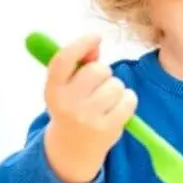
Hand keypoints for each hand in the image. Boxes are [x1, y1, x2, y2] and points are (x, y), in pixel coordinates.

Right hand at [42, 34, 137, 182]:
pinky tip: (119, 107)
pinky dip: (129, 100)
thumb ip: (79, 63)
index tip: (96, 36)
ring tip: (107, 99)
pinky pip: (129, 100)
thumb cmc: (74, 106)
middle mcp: (67, 103)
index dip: (80, 44)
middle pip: (97, 70)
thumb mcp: (67, 86)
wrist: (73, 146)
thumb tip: (95, 45)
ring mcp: (86, 117)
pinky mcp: (106, 128)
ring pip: (116, 84)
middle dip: (103, 72)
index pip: (63, 60)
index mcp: (53, 89)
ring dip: (116, 88)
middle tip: (98, 85)